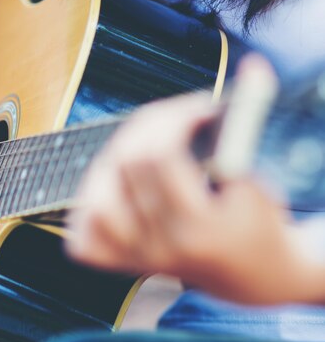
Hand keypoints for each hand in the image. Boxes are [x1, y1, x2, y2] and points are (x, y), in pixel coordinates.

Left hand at [67, 57, 323, 304]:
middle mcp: (160, 249)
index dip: (174, 117)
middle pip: (125, 163)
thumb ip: (245, 130)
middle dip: (149, 126)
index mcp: (199, 229)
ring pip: (96, 194)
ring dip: (116, 159)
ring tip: (146, 148)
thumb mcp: (257, 179)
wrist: (250, 276)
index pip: (159, 155)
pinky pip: (84, 233)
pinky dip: (92, 203)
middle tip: (173, 118)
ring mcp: (135, 259)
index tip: (197, 107)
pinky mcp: (119, 264)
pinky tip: (115, 186)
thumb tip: (252, 66)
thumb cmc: (254, 219)